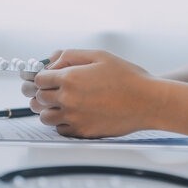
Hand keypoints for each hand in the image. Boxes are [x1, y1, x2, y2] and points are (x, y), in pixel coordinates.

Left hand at [22, 49, 157, 137]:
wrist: (149, 102)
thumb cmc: (127, 77)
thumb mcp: (99, 55)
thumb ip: (70, 55)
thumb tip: (51, 62)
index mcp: (70, 78)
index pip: (38, 79)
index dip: (42, 77)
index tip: (49, 78)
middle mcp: (68, 99)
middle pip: (38, 98)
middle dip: (43, 92)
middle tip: (54, 90)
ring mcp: (74, 118)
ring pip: (45, 117)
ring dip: (49, 110)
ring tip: (61, 104)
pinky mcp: (83, 132)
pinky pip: (60, 130)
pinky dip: (62, 123)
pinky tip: (73, 115)